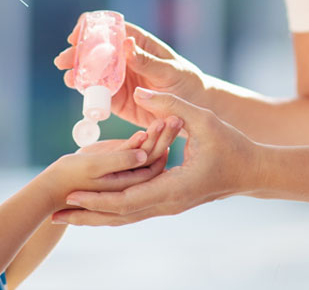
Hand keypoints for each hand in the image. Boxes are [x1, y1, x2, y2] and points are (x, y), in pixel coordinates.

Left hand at [52, 88, 254, 225]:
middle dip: (86, 216)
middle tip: (55, 215)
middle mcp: (168, 203)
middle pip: (120, 217)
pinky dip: (111, 211)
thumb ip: (171, 105)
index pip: (129, 199)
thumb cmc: (233, 145)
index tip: (72, 195)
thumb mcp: (204, 119)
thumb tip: (141, 90)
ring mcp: (168, 206)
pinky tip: (93, 208)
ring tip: (65, 217)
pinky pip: (134, 210)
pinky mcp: (168, 201)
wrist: (253, 172)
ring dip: (95, 218)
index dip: (98, 198)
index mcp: (175, 188)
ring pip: (125, 218)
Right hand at [54, 19, 206, 128]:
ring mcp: (120, 79)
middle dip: (77, 53)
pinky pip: (99, 94)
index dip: (91, 29)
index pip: (112, 30)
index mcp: (138, 44)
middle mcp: (125, 60)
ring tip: (69, 78)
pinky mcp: (118, 100)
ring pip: (93, 73)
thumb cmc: (186, 84)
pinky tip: (78, 90)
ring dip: (78, 73)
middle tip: (63, 60)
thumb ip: (147, 61)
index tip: (76, 34)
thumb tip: (126, 44)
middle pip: (95, 51)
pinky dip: (87, 92)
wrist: (192, 113)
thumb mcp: (170, 71)